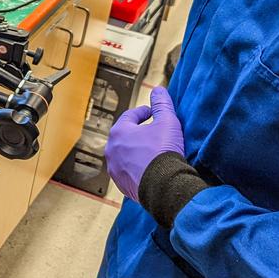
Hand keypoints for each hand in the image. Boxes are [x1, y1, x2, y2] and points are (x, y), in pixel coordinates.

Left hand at [106, 86, 185, 202]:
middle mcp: (111, 150)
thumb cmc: (163, 153)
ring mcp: (114, 168)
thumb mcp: (167, 122)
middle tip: (152, 131)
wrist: (163, 186)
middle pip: (125, 136)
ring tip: (151, 151)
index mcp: (119, 132)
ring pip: (125, 155)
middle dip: (139, 132)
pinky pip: (128, 171)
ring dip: (136, 151)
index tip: (152, 113)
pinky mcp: (121, 184)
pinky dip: (137, 168)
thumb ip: (162, 104)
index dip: (143, 112)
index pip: (130, 116)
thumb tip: (158, 90)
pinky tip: (150, 168)